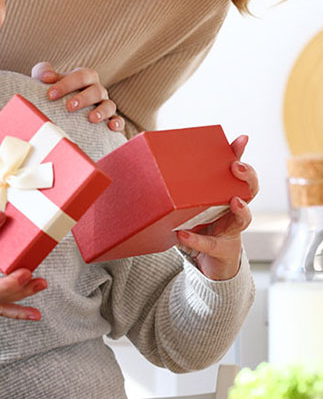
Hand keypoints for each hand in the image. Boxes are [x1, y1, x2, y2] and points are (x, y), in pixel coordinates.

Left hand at [31, 61, 123, 131]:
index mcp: (85, 78)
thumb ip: (43, 72)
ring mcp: (105, 106)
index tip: (50, 95)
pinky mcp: (110, 121)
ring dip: (102, 111)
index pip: (81, 76)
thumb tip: (47, 77)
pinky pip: (119, 121)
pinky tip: (111, 127)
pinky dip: (118, 123)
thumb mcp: (45, 80)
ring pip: (109, 105)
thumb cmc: (53, 93)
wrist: (59, 110)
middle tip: (69, 107)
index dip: (67, 84)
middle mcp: (97, 91)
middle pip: (96, 90)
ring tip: (91, 119)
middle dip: (83, 98)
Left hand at [176, 135, 258, 280]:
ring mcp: (231, 229)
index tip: (241, 139)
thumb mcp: (190, 201)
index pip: (238, 170)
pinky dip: (196, 240)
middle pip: (251, 190)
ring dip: (241, 209)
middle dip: (248, 177)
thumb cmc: (199, 223)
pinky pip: (209, 244)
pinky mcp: (220, 248)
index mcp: (226, 193)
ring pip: (244, 218)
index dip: (240, 154)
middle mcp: (235, 209)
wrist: (209, 259)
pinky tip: (182, 235)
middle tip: (236, 167)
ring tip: (233, 202)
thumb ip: (178, 186)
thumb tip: (148, 160)